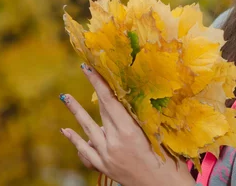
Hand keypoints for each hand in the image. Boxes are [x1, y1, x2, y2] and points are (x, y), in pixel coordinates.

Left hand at [59, 63, 194, 185]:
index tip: (90, 68)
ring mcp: (106, 155)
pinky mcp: (104, 166)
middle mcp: (115, 142)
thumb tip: (134, 99)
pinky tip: (67, 130)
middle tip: (85, 70)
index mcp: (130, 132)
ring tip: (65, 97)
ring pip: (88, 128)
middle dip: (92, 90)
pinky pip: (85, 151)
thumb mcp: (159, 134)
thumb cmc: (169, 161)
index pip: (111, 101)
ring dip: (76, 111)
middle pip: (101, 111)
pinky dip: (75, 139)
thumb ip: (144, 118)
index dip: (99, 84)